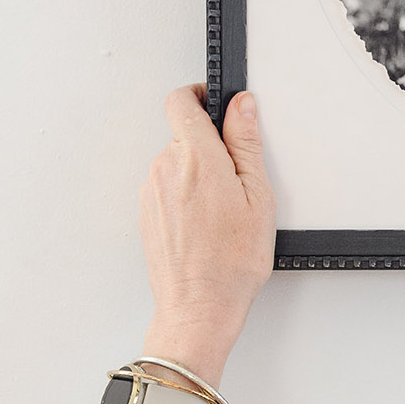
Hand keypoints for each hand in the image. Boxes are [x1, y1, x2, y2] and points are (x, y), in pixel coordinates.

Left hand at [139, 86, 275, 385]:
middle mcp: (165, 168)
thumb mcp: (258, 196)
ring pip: (175, 163)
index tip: (217, 104)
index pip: (181, 100)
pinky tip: (206, 226)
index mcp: (195, 156)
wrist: (198, 307)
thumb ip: (246, 143)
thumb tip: (241, 105)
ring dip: (197, 175)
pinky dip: (186, 197)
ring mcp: (151, 191)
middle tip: (237, 179)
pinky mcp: (146, 212)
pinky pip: (167, 189)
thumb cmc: (231, 262)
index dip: (200, 96)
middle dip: (209, 147)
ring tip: (223, 211)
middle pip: (182, 135)